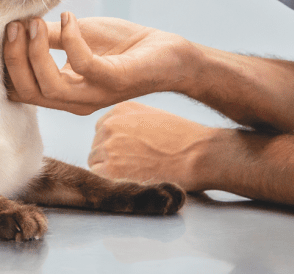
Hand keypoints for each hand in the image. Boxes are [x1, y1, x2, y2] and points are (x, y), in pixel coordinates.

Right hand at [3, 13, 193, 114]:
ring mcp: (94, 95)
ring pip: (49, 86)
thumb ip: (47, 36)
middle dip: (13, 57)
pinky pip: (83, 65)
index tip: (2, 30)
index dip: (4, 63)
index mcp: (62, 92)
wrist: (168, 54)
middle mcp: (74, 101)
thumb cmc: (123, 46)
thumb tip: (16, 21)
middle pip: (27, 91)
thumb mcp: (77, 37)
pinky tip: (69, 18)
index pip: (19, 89)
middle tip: (13, 25)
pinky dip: (70, 39)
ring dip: (35, 52)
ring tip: (33, 22)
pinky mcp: (114, 81)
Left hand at [88, 101, 214, 190]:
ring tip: (136, 173)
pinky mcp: (110, 169)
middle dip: (110, 157)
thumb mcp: (153, 117)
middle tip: (136, 165)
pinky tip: (131, 180)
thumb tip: (116, 140)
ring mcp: (108, 146)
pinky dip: (111, 182)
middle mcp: (110, 124)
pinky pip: (98, 178)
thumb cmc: (184, 139)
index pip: (103, 130)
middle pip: (97, 146)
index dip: (115, 143)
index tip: (131, 152)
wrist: (198, 154)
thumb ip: (130, 123)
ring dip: (110, 171)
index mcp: (120, 110)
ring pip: (95, 163)